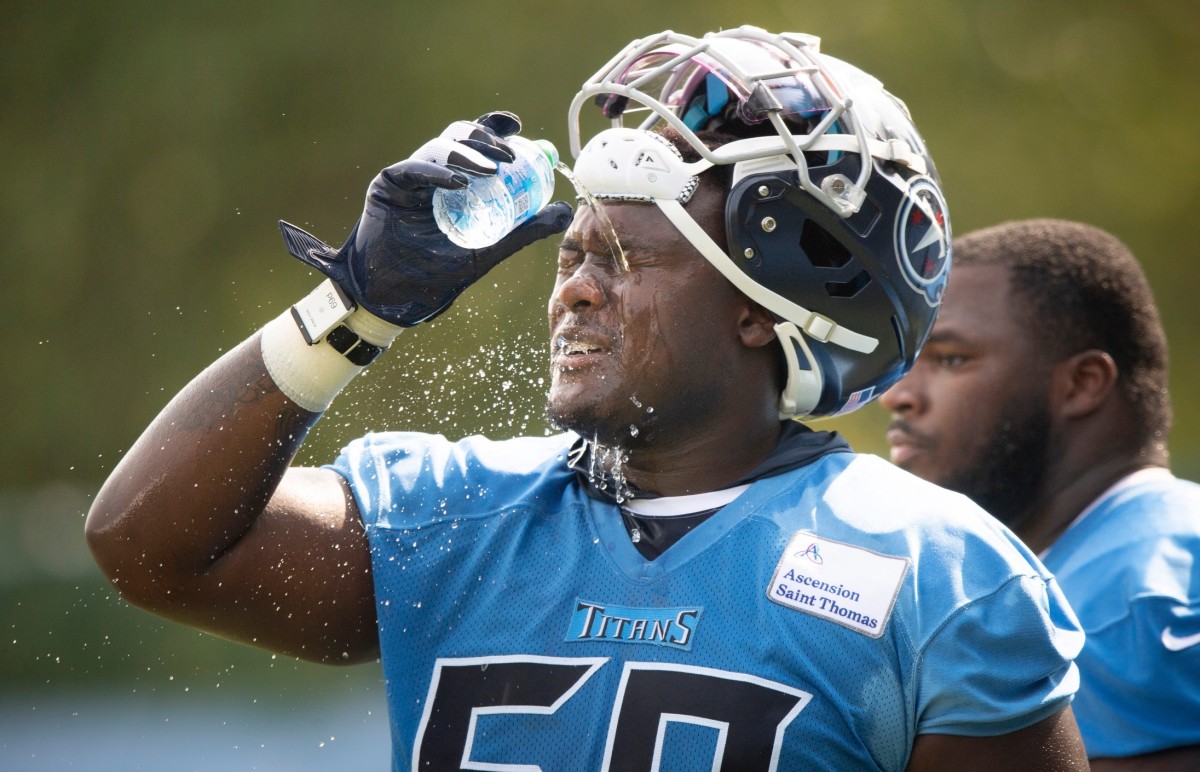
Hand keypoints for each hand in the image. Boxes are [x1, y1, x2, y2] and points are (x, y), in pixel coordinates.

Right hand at [279, 112, 572, 325]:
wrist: (400, 294)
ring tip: (493, 172)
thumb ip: (525, 230)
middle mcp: (431, 172)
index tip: (517, 128)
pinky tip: (459, 183)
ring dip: (468, 155)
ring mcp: (409, 176)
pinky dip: (438, 173)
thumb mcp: (491, 248)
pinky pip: (414, 169)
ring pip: (439, 148)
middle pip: (458, 137)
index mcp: (454, 180)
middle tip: (510, 156)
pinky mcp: (388, 184)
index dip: (494, 128)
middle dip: (485, 139)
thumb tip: (566, 211)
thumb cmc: (440, 272)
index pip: (475, 144)